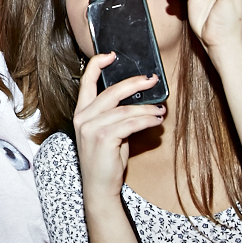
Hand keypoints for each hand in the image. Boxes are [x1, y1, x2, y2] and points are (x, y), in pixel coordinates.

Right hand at [73, 52, 166, 201]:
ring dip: (147, 108)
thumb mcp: (108, 132)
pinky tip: (156, 120)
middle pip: (111, 91)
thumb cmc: (106, 160)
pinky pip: (130, 123)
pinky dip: (146, 120)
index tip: (112, 55)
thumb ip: (116, 115)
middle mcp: (83, 118)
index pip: (85, 82)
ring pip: (125, 109)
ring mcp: (91, 128)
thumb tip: (140, 101)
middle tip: (152, 80)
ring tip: (160, 110)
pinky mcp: (103, 139)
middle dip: (135, 83)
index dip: (97, 64)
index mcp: (81, 113)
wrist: (99, 187)